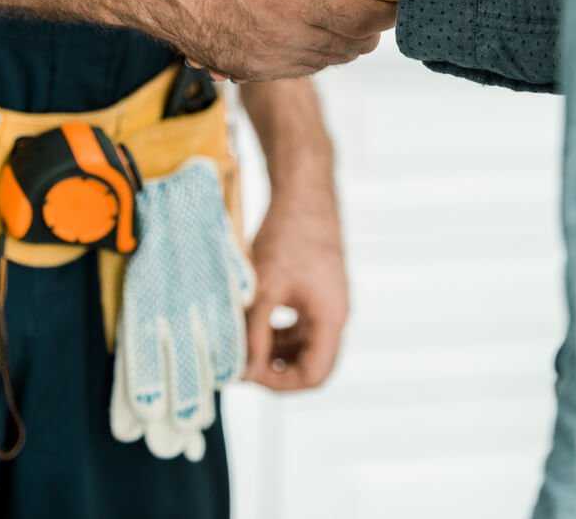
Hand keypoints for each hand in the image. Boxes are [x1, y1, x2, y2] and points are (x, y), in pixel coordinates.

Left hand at [244, 187, 347, 390]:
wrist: (304, 192)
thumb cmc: (287, 236)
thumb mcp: (264, 289)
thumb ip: (254, 333)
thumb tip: (241, 370)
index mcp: (331, 319)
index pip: (313, 375)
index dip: (279, 383)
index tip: (246, 372)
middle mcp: (335, 315)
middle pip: (311, 364)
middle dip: (274, 369)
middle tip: (240, 363)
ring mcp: (327, 303)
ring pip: (302, 346)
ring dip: (272, 350)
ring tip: (240, 342)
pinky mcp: (317, 291)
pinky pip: (299, 325)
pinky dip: (276, 330)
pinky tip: (251, 321)